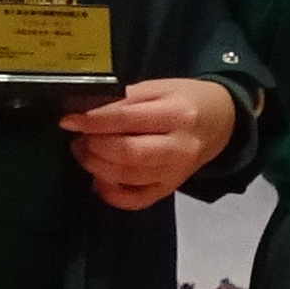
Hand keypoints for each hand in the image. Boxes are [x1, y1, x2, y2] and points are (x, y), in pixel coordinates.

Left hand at [69, 77, 237, 210]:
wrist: (221, 122)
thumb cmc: (186, 99)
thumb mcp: (159, 87)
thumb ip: (125, 98)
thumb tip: (83, 109)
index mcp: (178, 114)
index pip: (127, 119)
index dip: (92, 121)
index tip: (68, 120)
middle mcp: (179, 148)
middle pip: (127, 154)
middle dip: (94, 146)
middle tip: (79, 137)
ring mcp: (175, 173)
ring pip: (128, 178)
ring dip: (96, 167)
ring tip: (85, 152)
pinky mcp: (169, 189)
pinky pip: (135, 200)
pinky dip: (111, 194)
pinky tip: (99, 179)